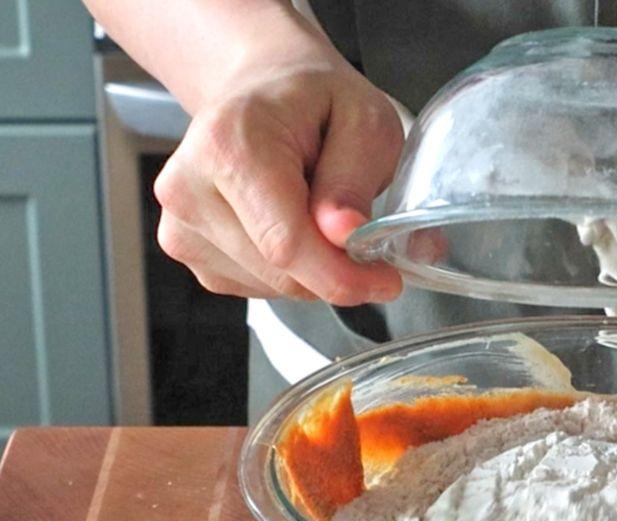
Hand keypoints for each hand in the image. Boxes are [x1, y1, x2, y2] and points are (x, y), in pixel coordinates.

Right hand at [153, 41, 403, 304]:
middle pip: (279, 273)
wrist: (262, 87)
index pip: (286, 244)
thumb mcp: (363, 121)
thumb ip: (353, 178)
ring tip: (318, 213)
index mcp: (229, 145)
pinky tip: (291, 225)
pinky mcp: (185, 247)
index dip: (343, 275)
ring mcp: (179, 222)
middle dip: (335, 272)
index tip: (385, 281)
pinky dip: (287, 272)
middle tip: (366, 243)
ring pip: (269, 287)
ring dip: (312, 271)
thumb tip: (343, 234)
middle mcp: (188, 187)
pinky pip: (253, 286)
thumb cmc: (313, 100)